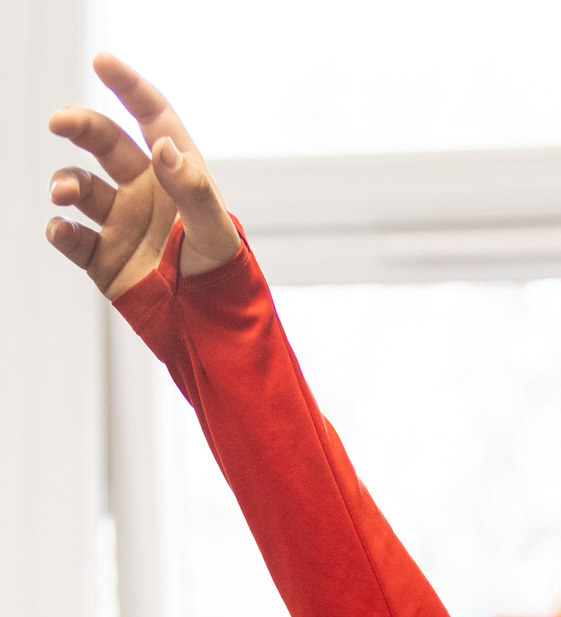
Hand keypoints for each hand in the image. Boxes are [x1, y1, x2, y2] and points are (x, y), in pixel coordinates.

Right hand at [45, 51, 237, 301]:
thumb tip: (162, 147)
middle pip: (104, 142)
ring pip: (80, 186)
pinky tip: (62, 229)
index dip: (128, 87)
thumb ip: (192, 189)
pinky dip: (60, 230)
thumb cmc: (223, 279)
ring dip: (65, 183)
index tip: (102, 62)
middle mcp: (144, 191)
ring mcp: (121, 223)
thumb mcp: (215, 232)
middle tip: (59, 121)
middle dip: (80, 125)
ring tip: (63, 194)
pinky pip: (72, 237)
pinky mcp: (103, 258)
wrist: (211, 334)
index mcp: (176, 174)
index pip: (152, 118)